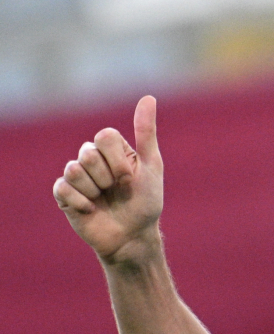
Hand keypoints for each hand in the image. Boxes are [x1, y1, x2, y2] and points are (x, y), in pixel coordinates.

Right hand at [52, 95, 163, 264]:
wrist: (133, 236)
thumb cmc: (146, 202)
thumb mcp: (151, 166)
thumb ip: (146, 132)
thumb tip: (148, 97)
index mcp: (112, 149)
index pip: (105, 136)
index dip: (119, 161)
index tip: (131, 178)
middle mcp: (92, 159)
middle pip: (88, 152)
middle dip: (108, 177)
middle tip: (117, 190)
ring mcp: (77, 176)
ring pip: (74, 169)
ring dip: (95, 190)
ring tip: (104, 200)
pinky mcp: (64, 194)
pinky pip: (64, 188)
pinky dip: (82, 202)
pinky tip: (92, 210)